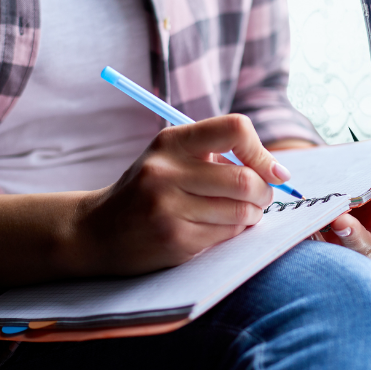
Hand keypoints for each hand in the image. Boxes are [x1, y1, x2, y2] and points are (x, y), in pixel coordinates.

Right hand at [71, 114, 290, 276]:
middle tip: (263, 197)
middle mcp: (167, 171)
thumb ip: (216, 154)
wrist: (95, 232)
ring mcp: (169, 208)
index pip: (235, 129)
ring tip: (245, 213)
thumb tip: (275, 169)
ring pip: (241, 211)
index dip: (262, 152)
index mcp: (171, 142)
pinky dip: (235, 232)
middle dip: (265, 191)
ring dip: (254, 214)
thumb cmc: (148, 190)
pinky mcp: (175, 240)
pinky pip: (227, 234)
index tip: (273, 170)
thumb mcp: (170, 158)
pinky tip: (221, 228)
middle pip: (244, 178)